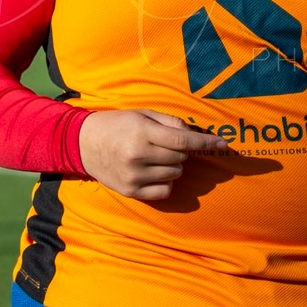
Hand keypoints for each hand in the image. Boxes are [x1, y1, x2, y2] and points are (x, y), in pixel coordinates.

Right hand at [78, 109, 228, 200]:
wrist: (83, 143)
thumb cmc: (117, 125)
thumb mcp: (142, 114)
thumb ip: (169, 122)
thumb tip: (192, 133)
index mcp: (142, 133)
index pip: (181, 140)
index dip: (204, 142)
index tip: (223, 144)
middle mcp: (138, 156)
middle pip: (180, 158)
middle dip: (180, 151)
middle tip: (163, 144)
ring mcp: (134, 176)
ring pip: (175, 175)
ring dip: (173, 166)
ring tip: (155, 156)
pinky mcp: (131, 191)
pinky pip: (164, 191)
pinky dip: (166, 182)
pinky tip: (153, 172)